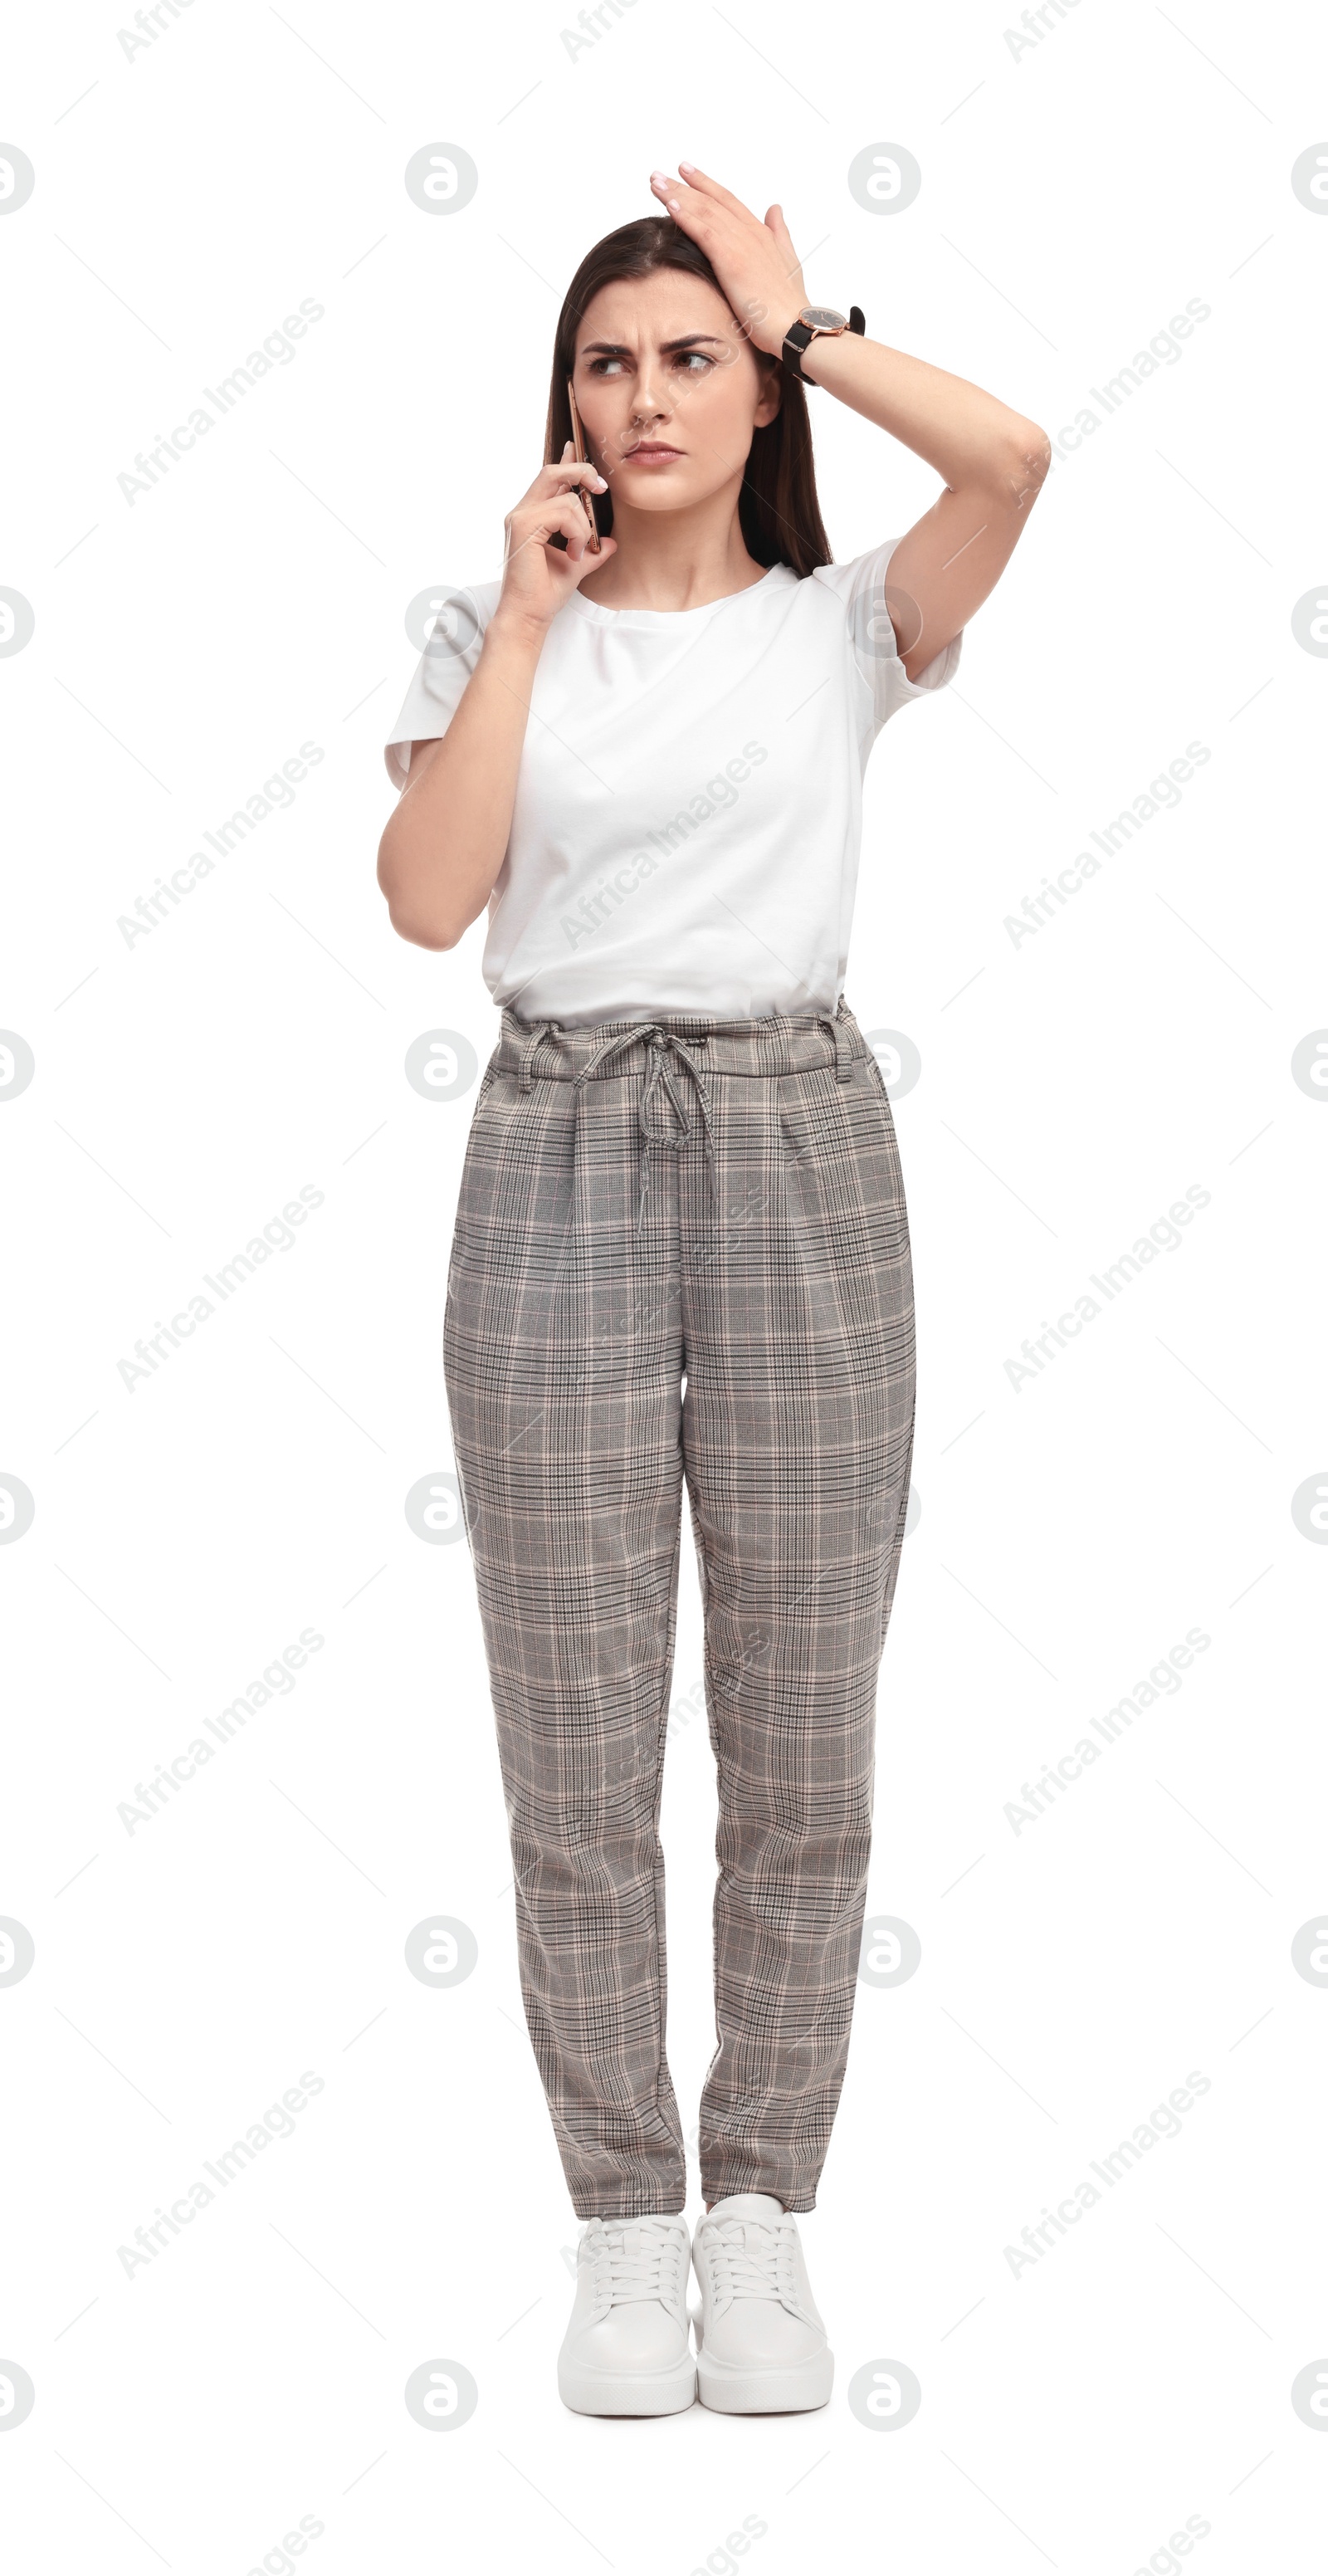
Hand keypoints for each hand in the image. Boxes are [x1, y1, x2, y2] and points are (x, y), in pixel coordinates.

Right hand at [495, 446, 616, 630]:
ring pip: (566, 498)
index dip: (567, 463)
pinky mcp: (523, 525)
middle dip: (581, 472)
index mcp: (531, 516)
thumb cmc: (545, 594)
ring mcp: (520, 516)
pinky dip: (577, 533)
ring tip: (579, 552)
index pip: (549, 479)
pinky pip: (563, 513)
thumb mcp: (577, 566)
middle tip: (601, 488)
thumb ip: (593, 550)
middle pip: (552, 472)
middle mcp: (521, 511)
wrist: (529, 616)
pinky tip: (573, 554)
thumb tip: (611, 543)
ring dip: (583, 526)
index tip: (581, 453)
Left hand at [648, 163, 805, 356]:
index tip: (685, 172)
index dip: (706, 185)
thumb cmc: (789, 303)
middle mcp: (750, 232)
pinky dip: (686, 216)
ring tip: (655, 183)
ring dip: (678, 195)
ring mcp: (741, 244)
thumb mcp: (787, 261)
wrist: (794, 326)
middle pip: (712, 201)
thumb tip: (774, 208)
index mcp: (761, 233)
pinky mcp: (732, 260)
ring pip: (705, 211)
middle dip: (684, 185)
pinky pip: (704, 232)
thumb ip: (779, 233)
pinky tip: (669, 205)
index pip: (728, 201)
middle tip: (659, 174)